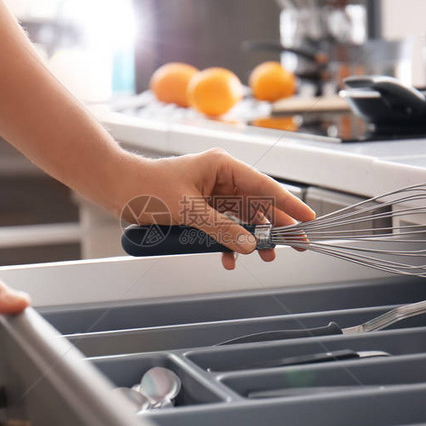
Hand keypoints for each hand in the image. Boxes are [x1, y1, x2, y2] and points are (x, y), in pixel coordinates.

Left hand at [122, 149, 314, 268]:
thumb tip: (250, 245)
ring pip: (241, 219)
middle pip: (257, 205)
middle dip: (273, 227)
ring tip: (262, 257)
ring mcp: (211, 194)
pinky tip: (227, 259)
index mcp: (223, 166)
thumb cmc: (148, 188)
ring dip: (250, 239)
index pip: (265, 187)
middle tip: (294, 246)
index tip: (308, 219)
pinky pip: (222, 227)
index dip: (289, 205)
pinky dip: (226, 243)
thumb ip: (221, 229)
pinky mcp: (200, 209)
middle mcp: (221, 178)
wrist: (117, 189)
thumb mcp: (189, 211)